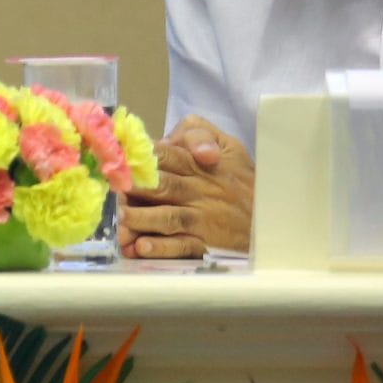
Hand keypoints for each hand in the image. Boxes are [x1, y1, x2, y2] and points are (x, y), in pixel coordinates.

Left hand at [118, 115, 253, 259]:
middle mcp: (199, 191)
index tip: (117, 159)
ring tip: (120, 219)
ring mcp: (201, 219)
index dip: (141, 157)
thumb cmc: (239, 178)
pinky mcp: (205, 244)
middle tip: (111, 189)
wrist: (271, 217)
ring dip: (143, 219)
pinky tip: (142, 248)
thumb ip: (198, 133)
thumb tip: (173, 137)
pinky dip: (162, 249)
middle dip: (135, 188)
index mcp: (199, 164)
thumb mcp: (227, 146)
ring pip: (168, 218)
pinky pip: (182, 247)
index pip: (167, 156)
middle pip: (163, 187)